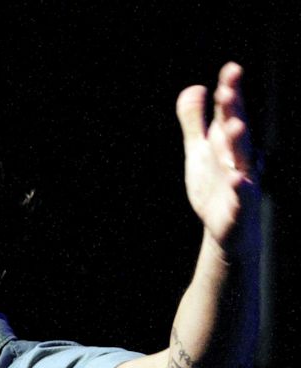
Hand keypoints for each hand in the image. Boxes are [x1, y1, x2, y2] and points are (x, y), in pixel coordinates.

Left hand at [176, 61, 259, 260]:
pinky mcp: (239, 207)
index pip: (230, 114)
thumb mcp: (199, 151)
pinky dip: (240, 189)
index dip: (230, 92)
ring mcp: (241, 182)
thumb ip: (195, 121)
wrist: (225, 228)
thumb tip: (193, 88)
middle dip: (234, 112)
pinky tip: (237, 180)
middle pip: (236, 131)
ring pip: (242, 161)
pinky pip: (241, 197)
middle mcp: (237, 158)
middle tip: (228, 91)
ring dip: (239, 144)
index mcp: (226, 143)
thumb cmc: (214, 186)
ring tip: (235, 126)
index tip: (231, 69)